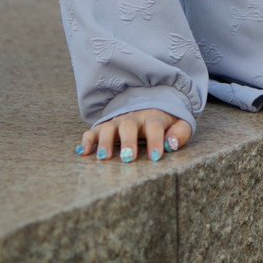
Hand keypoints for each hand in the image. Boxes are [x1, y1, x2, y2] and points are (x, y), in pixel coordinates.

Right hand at [76, 108, 191, 162]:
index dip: (156, 141)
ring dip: (104, 141)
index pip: (154, 127)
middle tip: (129, 158)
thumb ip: (180, 133)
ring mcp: (117, 122)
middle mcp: (133, 118)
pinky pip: (92, 131)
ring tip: (104, 157)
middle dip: (128, 141)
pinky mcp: (104, 128)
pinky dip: (87, 140)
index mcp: (153, 118)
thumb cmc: (165, 123)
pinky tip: (82, 152)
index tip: (156, 157)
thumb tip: (171, 144)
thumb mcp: (179, 124)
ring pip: (108, 128)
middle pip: (128, 126)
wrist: (150, 104)